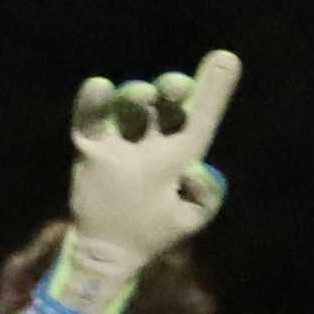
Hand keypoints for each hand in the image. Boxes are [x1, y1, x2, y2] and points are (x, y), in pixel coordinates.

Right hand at [40, 50, 238, 313]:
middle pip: (163, 103)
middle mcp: (149, 138)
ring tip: (144, 96)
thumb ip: (206, 196)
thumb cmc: (151, 232)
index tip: (225, 58)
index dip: (213, 90)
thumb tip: (201, 170)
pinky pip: (88, 117)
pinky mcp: (89, 146)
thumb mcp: (188, 218)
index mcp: (178, 151)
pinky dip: (92, 101)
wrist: (108, 254)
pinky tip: (99, 87)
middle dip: (172, 89)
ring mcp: (118, 140)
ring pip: (129, 104)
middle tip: (178, 87)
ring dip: (137, 94)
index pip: (198, 117)